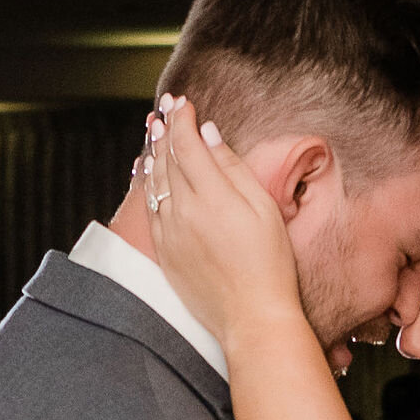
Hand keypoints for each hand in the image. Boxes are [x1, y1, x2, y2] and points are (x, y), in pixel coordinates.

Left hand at [144, 96, 304, 347]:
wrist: (252, 317)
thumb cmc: (269, 264)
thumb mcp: (263, 209)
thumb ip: (232, 167)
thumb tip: (209, 135)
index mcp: (211, 196)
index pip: (186, 143)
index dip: (181, 118)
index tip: (182, 102)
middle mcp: (183, 211)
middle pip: (165, 159)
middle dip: (165, 129)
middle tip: (165, 110)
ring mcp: (170, 233)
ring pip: (154, 183)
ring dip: (153, 154)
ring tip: (155, 134)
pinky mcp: (165, 253)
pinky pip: (150, 209)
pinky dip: (150, 186)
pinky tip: (153, 176)